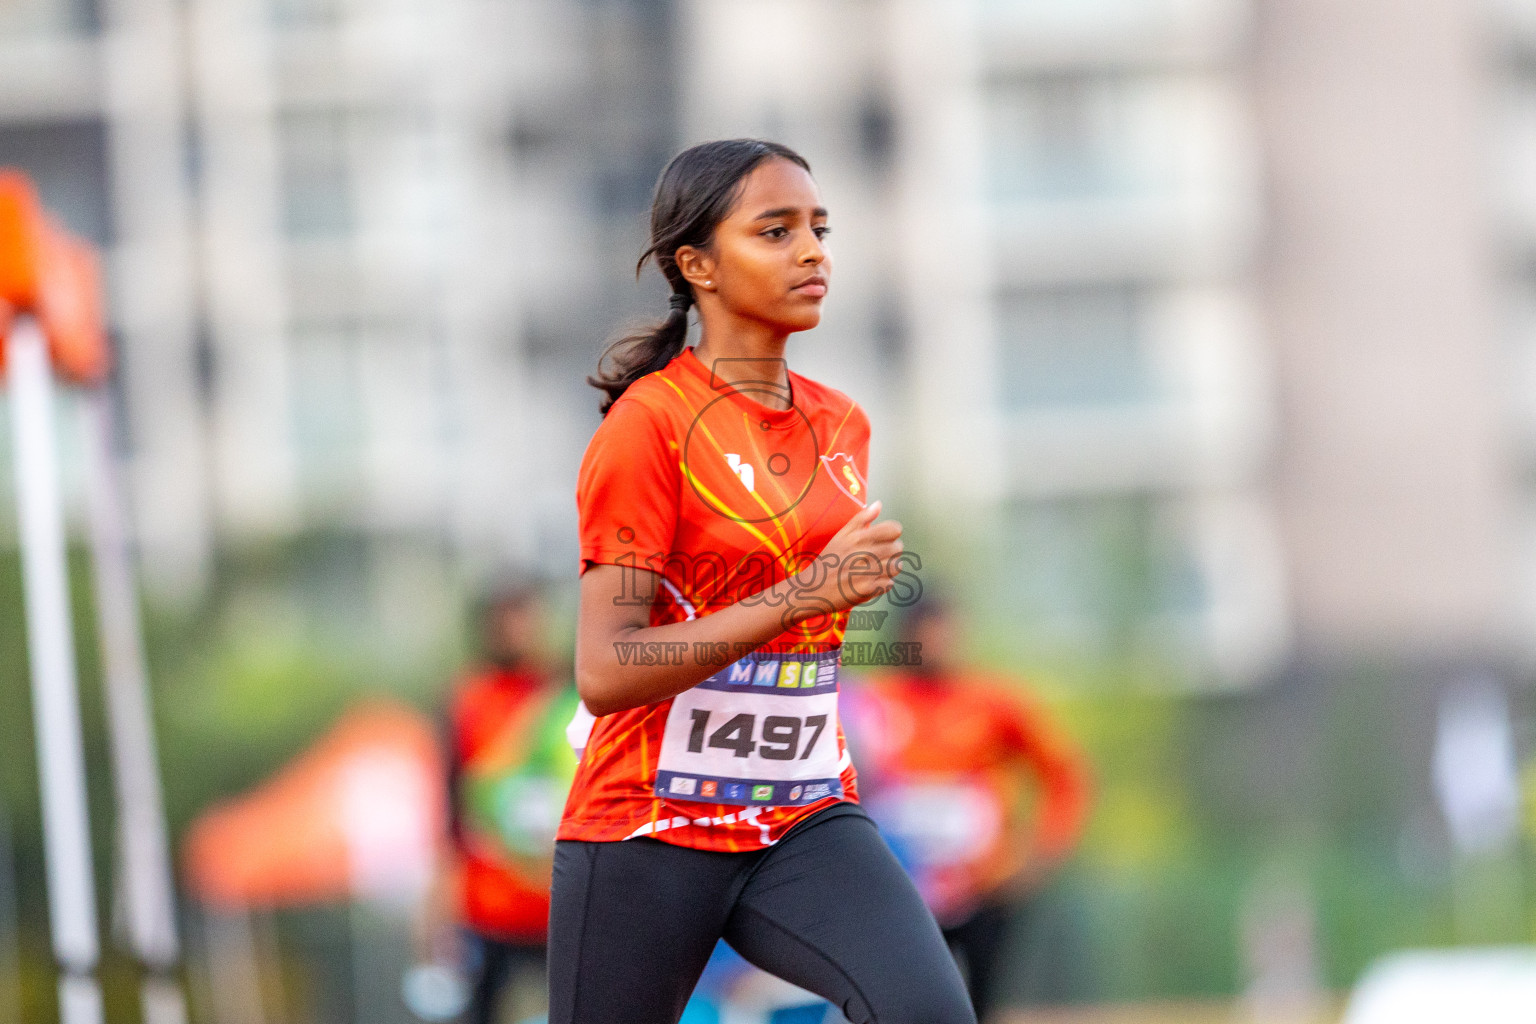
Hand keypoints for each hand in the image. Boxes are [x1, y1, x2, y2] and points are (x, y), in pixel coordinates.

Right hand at [792, 499, 903, 618]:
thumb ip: (861, 518)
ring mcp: (868, 573)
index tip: (885, 539)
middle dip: (892, 551)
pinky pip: (890, 584)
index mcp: (860, 537)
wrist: (813, 589)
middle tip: (879, 555)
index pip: (895, 529)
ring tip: (877, 568)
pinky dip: (883, 584)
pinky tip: (872, 581)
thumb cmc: (829, 560)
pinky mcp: (869, 590)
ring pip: (897, 566)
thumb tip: (879, 504)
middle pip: (898, 548)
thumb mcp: (841, 535)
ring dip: (890, 567)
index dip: (892, 534)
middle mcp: (866, 553)